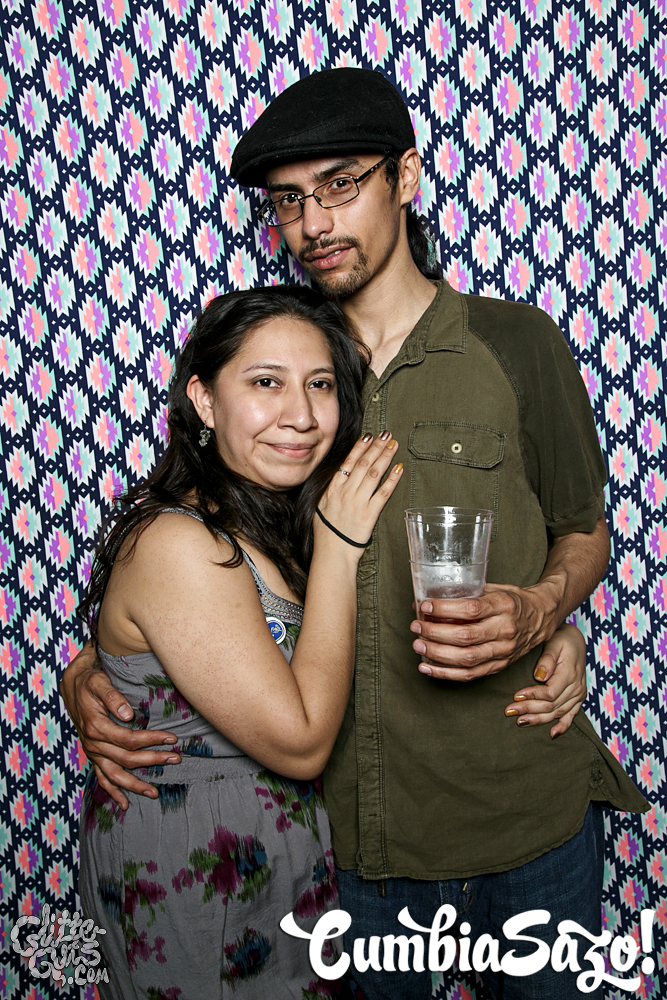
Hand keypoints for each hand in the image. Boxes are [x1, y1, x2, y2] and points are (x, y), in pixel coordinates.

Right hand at [60, 641, 180, 809]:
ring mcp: (93, 752)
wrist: (73, 685)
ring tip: (154, 793)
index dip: (152, 740)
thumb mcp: (99, 682)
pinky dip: (113, 792)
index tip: (172, 738)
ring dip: (134, 785)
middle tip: (175, 759)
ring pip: (114, 775)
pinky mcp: (93, 756)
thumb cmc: (90, 682)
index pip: (129, 739)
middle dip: (152, 761)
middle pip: (126, 759)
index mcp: (96, 727)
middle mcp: (93, 743)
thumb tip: (128, 714)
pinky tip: (125, 804)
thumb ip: (112, 697)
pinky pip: (102, 779)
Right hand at [316, 431, 402, 553]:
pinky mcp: (370, 514)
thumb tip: (339, 479)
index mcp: (333, 490)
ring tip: (394, 445)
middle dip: (376, 447)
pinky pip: (383, 493)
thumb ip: (331, 492)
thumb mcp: (320, 508)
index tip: (368, 436)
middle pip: (363, 464)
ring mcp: (358, 503)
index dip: (359, 448)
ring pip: (373, 474)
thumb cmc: (326, 535)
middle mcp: (345, 493)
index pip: (347, 463)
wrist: (332, 554)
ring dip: (385, 457)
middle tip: (386, 434)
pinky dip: (392, 479)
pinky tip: (399, 468)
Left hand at [410, 581, 557, 680]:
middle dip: (435, 633)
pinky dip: (445, 673)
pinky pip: (470, 674)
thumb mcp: (495, 588)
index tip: (426, 606)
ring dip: (437, 654)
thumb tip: (428, 599)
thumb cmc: (513, 600)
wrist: (542, 616)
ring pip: (467, 658)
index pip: (471, 609)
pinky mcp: (500, 666)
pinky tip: (427, 667)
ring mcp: (504, 651)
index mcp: (504, 606)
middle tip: (416, 627)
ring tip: (418, 645)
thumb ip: (467, 593)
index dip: (445, 609)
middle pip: (466, 637)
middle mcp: (505, 630)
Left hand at [504, 623, 586, 737]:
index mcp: (570, 673)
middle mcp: (576, 686)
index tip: (515, 697)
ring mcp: (578, 694)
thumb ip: (547, 659)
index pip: (550, 693)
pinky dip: (563, 726)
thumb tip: (539, 676)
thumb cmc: (561, 639)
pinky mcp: (578, 698)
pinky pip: (572, 715)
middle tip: (509, 711)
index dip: (532, 697)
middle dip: (529, 709)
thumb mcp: (554, 642)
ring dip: (539, 719)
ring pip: (558, 713)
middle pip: (552, 705)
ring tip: (520, 721)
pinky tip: (552, 734)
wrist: (575, 640)